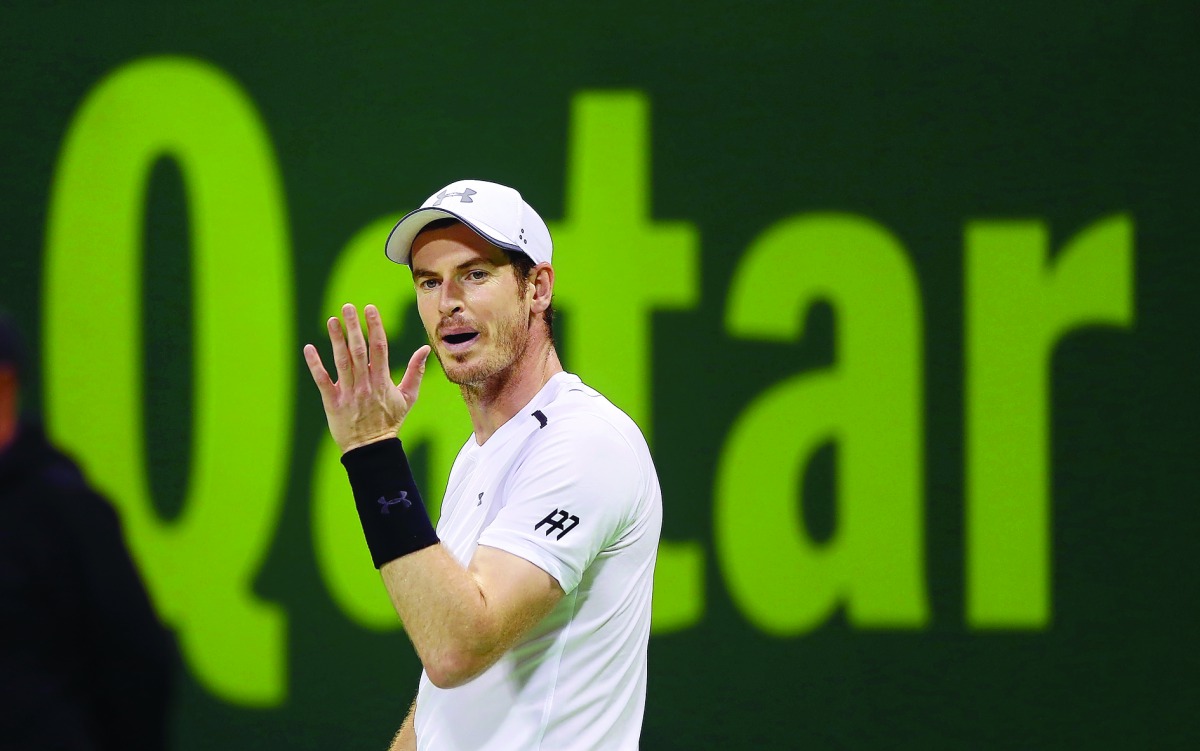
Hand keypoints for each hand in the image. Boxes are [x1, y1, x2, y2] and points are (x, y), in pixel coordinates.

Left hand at [303, 303, 430, 452]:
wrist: (371, 449)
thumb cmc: (390, 422)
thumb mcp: (408, 398)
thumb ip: (415, 372)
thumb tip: (425, 349)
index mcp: (383, 381)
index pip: (379, 348)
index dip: (374, 327)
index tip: (370, 309)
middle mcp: (365, 384)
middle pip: (359, 350)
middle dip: (354, 326)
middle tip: (348, 307)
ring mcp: (348, 393)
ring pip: (341, 361)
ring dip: (336, 339)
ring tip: (332, 320)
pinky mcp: (332, 402)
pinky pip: (322, 380)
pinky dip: (315, 364)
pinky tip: (309, 348)